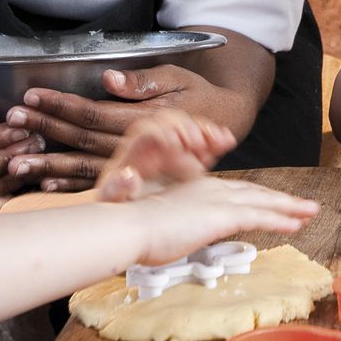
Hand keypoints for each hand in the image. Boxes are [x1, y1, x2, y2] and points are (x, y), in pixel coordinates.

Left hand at [4, 67, 252, 192]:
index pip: (93, 112)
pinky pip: (100, 182)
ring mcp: (134, 164)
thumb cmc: (198, 94)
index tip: (32, 96)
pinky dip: (72, 185)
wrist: (226, 122)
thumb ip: (143, 82)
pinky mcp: (135, 175)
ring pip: (84, 165)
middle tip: (12, 120)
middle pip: (80, 138)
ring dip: (49, 164)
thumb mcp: (178, 77)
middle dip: (45, 129)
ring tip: (15, 161)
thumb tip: (109, 80)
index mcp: (142, 118)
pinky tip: (46, 185)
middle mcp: (135, 145)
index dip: (61, 105)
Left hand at [93, 110, 237, 201]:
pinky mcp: (190, 158)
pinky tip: (227, 141)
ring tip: (221, 139)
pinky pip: (205, 142)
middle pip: (171, 124)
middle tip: (198, 142)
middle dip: (187, 128)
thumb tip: (128, 175)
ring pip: (191, 130)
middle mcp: (154, 146)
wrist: (134, 216)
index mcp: (134, 152)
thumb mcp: (113, 201)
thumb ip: (116, 189)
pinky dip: (216, 140)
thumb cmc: (120, 206)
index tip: (175, 142)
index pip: (147, 131)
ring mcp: (174, 150)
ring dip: (206, 131)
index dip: (162, 132)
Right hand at [123, 176, 319, 268]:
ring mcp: (218, 201)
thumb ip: (182, 228)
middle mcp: (212, 190)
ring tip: (311, 212)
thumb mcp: (166, 226)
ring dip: (290, 207)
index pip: (238, 193)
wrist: (129, 226)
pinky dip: (281, 220)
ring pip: (264, 202)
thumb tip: (184, 237)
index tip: (277, 204)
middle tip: (305, 206)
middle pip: (257, 194)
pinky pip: (260, 217)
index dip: (261, 198)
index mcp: (199, 190)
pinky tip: (297, 225)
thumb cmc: (139, 231)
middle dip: (283, 200)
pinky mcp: (222, 215)